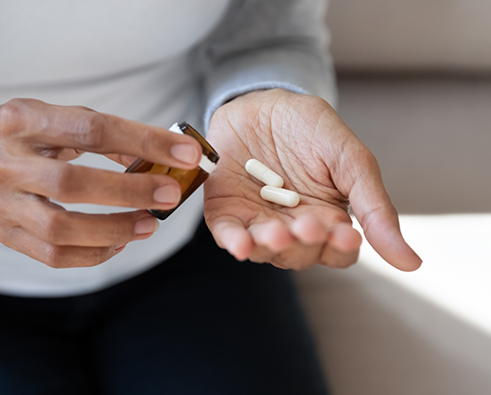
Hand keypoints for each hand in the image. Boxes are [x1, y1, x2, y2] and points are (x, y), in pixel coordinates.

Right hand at [0, 98, 201, 267]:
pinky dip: (94, 254)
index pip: (94, 130)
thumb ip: (100, 133)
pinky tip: (119, 243)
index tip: (186, 153)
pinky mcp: (5, 233)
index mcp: (25, 121)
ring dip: (115, 229)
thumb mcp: (54, 119)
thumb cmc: (22, 136)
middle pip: (73, 184)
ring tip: (150, 224)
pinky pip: (53, 255)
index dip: (145, 142)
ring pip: (61, 229)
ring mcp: (2, 203)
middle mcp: (8, 162)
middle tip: (170, 194)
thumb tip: (152, 158)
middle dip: (131, 191)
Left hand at [204, 89, 421, 270]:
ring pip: (265, 249)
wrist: (262, 102)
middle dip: (304, 244)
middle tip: (307, 225)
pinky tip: (240, 244)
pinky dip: (234, 241)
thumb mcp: (349, 159)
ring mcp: (258, 221)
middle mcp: (293, 227)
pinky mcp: (227, 211)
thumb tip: (412, 264)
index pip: (338, 251)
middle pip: (301, 255)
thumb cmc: (310, 130)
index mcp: (327, 219)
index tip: (346, 234)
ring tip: (277, 233)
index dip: (341, 248)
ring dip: (271, 246)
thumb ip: (374, 207)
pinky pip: (228, 234)